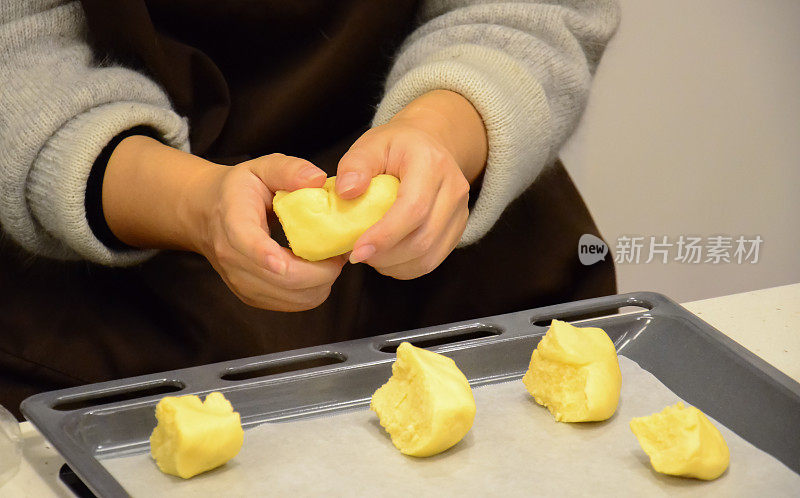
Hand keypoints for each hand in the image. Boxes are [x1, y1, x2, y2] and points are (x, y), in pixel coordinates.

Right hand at [194, 154, 346, 310]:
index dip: (264, 254)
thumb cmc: (241, 189)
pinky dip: (314, 290)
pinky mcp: (252, 297)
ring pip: (294, 297)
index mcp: (233, 219)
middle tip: (341, 250)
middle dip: (322, 269)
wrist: (208, 214)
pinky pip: (295, 303)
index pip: (245, 241)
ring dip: (322, 281)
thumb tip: (317, 179)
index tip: (284, 262)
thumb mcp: (262, 167)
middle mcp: (232, 257)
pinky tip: (316, 269)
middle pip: (282, 279)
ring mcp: (241, 282)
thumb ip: (289, 169)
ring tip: (329, 258)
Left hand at [335, 90, 487, 279]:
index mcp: (431, 164)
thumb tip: (346, 192)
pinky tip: (387, 258)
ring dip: (395, 265)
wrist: (428, 144)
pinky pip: (433, 260)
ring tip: (371, 256)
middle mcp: (453, 188)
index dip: (385, 235)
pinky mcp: (457, 228)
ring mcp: (460, 211)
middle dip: (386, 256)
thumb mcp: (370, 144)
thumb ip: (355, 165)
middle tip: (358, 255)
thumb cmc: (395, 146)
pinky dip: (406, 267)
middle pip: (423, 238)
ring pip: (429, 256)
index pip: (413, 208)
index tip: (357, 251)